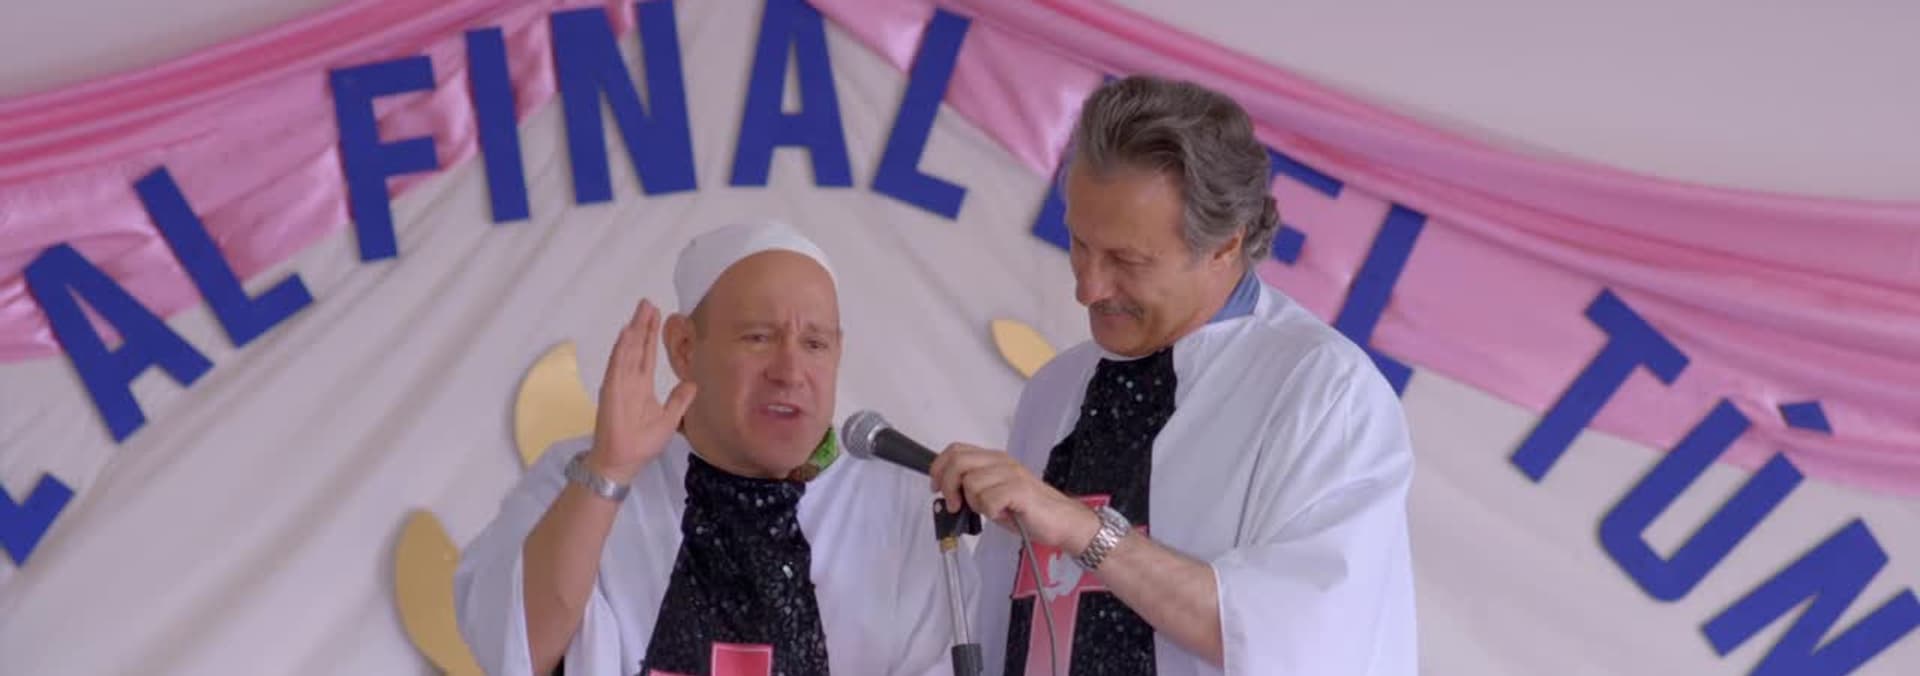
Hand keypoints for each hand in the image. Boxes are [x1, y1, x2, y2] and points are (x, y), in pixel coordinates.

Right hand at [585, 299, 696, 484]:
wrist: (623, 462)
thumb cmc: (642, 444)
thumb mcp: (670, 419)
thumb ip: (679, 400)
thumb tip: (692, 383)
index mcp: (641, 387)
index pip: (646, 355)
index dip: (649, 335)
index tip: (655, 315)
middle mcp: (629, 381)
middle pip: (636, 347)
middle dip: (642, 325)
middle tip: (647, 302)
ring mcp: (619, 384)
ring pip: (626, 351)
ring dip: (632, 331)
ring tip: (639, 311)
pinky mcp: (612, 391)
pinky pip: (617, 366)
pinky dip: (621, 349)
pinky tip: (626, 333)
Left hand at [928, 444, 1101, 553]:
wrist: (1063, 522)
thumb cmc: (1029, 512)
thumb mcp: (994, 497)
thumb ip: (973, 490)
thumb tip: (947, 495)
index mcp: (994, 460)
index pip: (956, 450)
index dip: (939, 468)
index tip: (936, 488)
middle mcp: (1001, 462)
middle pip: (958, 461)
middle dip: (948, 486)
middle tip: (955, 505)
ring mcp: (1011, 474)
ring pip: (971, 482)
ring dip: (975, 503)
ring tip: (992, 511)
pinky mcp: (1020, 490)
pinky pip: (989, 498)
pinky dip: (991, 512)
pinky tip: (1004, 515)